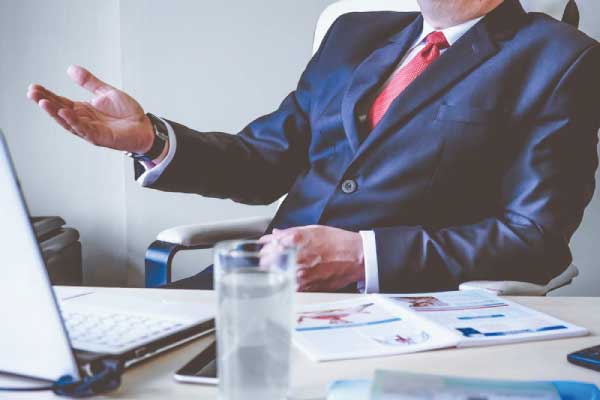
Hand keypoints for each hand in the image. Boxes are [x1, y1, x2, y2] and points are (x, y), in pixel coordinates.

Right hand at [27, 65, 153, 152]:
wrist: (145, 127)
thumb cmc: (127, 113)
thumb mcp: (106, 92)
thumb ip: (89, 82)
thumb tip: (71, 69)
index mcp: (83, 110)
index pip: (61, 101)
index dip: (48, 95)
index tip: (34, 87)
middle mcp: (84, 120)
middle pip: (60, 111)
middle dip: (46, 103)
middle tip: (32, 93)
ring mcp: (90, 130)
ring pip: (68, 122)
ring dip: (55, 112)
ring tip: (42, 102)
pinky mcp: (100, 137)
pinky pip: (84, 129)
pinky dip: (74, 121)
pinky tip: (65, 112)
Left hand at [260, 225, 364, 291]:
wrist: (356, 257)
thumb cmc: (337, 242)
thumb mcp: (312, 230)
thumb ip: (289, 233)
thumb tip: (274, 235)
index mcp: (295, 240)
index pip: (267, 246)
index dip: (264, 248)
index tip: (266, 248)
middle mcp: (296, 258)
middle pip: (266, 263)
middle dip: (266, 260)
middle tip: (271, 259)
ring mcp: (300, 275)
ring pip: (275, 276)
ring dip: (275, 272)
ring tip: (284, 267)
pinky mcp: (306, 287)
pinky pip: (288, 286)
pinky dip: (287, 281)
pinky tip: (294, 276)